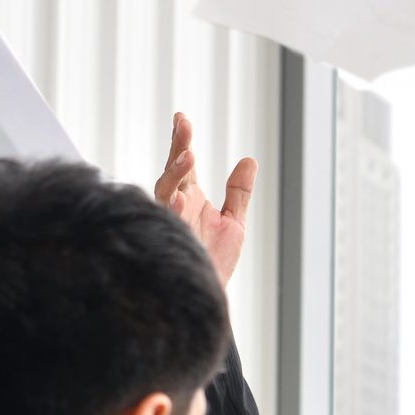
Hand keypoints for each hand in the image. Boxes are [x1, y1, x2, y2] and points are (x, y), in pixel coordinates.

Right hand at [153, 112, 257, 286]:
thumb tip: (249, 161)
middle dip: (177, 147)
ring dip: (174, 173)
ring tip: (187, 156)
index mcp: (190, 198)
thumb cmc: (214, 263)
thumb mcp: (234, 223)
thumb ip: (239, 193)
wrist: (207, 296)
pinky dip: (171, 208)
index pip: (185, 164)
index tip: (181, 118)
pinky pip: (166, 222)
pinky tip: (179, 195)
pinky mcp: (171, 240)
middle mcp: (177, 206)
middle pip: (173, 170)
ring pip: (165, 191)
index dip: (182, 141)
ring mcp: (171, 222)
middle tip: (183, 124)